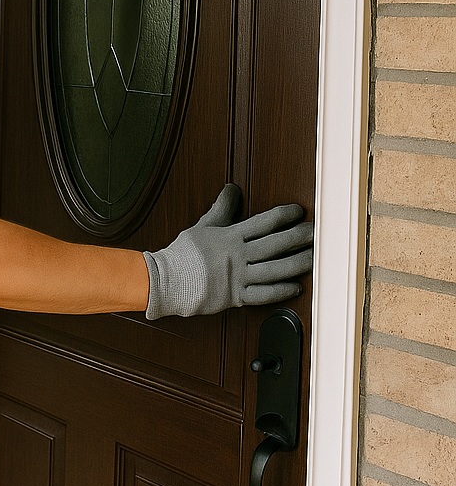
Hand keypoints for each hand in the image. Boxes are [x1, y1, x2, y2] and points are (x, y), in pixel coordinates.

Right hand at [142, 183, 313, 318]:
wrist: (168, 280)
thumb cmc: (184, 254)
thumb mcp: (203, 226)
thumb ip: (221, 209)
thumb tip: (232, 189)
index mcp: (230, 237)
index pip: (262, 223)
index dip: (283, 216)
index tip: (298, 212)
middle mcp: (238, 256)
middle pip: (275, 245)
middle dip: (298, 237)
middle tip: (316, 233)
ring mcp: (238, 277)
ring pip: (274, 270)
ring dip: (297, 263)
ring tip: (314, 257)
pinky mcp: (236, 296)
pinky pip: (264, 295)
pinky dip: (281, 291)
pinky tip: (296, 286)